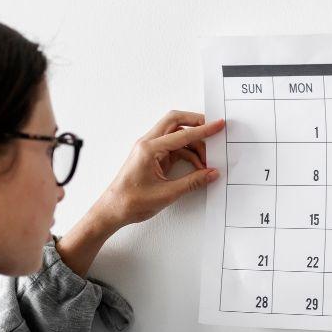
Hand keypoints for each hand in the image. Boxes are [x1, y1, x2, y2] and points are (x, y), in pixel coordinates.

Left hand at [93, 110, 224, 229]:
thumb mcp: (167, 193)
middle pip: (175, 121)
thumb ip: (192, 182)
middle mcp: (148, 143)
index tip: (219, 125)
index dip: (204, 130)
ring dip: (193, 144)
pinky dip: (186, 154)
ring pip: (175, 135)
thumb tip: (211, 173)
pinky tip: (196, 166)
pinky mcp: (152, 157)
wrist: (113, 210)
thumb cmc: (132, 201)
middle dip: (196, 124)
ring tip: (206, 162)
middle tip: (213, 131)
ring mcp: (149, 149)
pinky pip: (173, 148)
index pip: (182, 134)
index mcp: (149, 148)